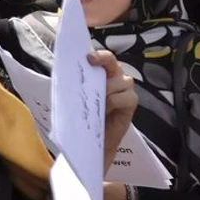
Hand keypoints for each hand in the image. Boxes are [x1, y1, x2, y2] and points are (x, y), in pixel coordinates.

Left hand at [88, 50, 137, 172]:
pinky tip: (106, 109)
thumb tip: (67, 76)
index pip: (103, 59)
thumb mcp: (76, 102)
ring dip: (108, 88)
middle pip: (114, 63)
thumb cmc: (84, 121)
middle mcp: (115, 79)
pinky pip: (126, 97)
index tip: (87, 57)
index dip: (98, 54)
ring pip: (121, 80)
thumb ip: (76, 88)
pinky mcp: (131, 104)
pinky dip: (115, 101)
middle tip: (91, 63)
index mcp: (101, 76)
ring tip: (98, 100)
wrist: (93, 145)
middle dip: (104, 61)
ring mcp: (125, 91)